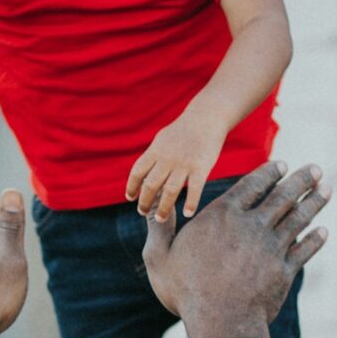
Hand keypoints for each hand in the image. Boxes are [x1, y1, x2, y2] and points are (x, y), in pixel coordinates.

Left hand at [126, 103, 229, 222]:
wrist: (206, 117)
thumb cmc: (184, 130)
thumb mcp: (163, 139)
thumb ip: (153, 156)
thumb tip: (143, 172)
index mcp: (156, 151)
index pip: (137, 172)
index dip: (132, 186)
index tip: (130, 198)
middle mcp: (167, 159)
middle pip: (151, 185)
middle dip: (144, 202)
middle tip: (142, 212)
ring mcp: (184, 164)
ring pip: (170, 191)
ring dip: (163, 208)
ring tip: (160, 219)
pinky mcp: (201, 168)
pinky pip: (195, 189)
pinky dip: (191, 203)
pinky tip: (187, 213)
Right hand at [143, 161, 328, 329]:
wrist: (221, 323)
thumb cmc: (186, 292)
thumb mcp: (159, 258)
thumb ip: (159, 229)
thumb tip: (153, 208)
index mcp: (223, 216)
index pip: (252, 185)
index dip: (269, 173)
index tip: (282, 164)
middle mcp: (252, 226)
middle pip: (282, 196)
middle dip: (301, 179)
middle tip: (315, 169)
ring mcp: (272, 248)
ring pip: (298, 218)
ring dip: (314, 201)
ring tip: (325, 189)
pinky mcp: (285, 272)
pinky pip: (304, 250)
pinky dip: (315, 239)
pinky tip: (323, 231)